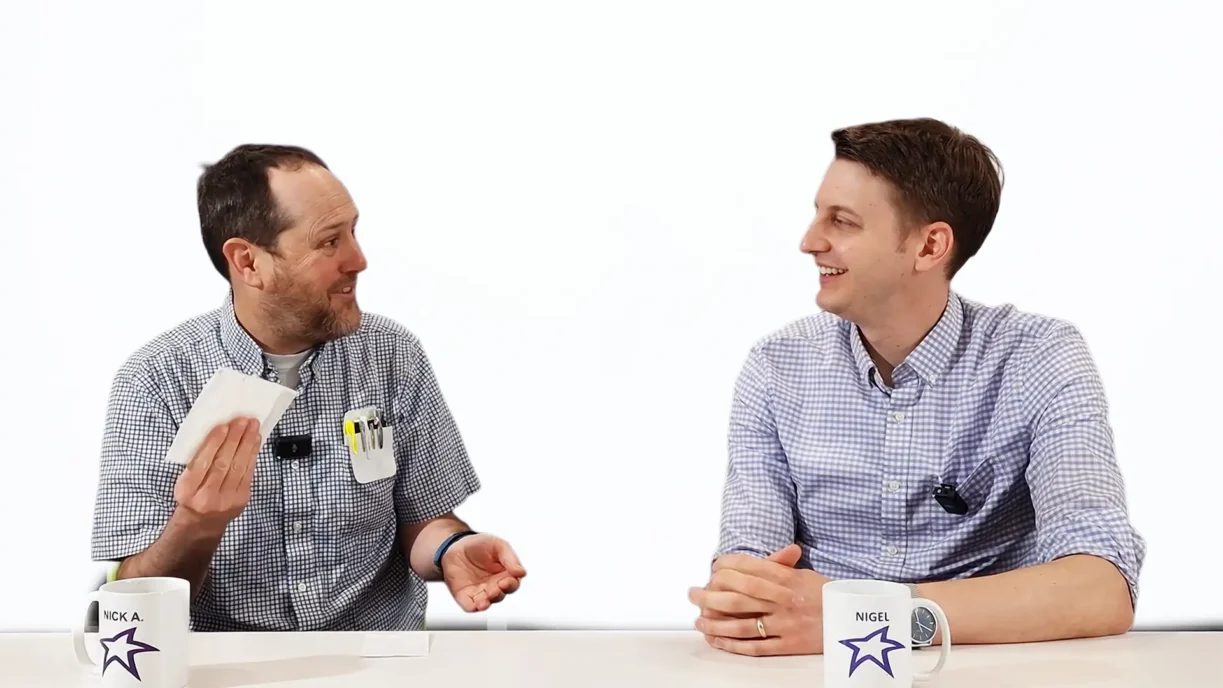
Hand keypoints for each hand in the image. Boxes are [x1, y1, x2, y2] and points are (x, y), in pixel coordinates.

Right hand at [172, 417, 261, 532]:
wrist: (201, 523)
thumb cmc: (191, 494)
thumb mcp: (184, 481)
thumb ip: (196, 462)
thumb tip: (217, 433)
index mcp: (187, 490)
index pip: (201, 463)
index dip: (213, 443)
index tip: (223, 426)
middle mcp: (207, 497)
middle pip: (223, 464)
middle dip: (235, 439)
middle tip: (243, 420)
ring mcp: (226, 500)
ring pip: (238, 467)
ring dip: (247, 444)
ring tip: (253, 426)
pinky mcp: (241, 499)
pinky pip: (248, 473)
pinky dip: (252, 455)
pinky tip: (255, 441)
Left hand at [441, 534, 526, 611]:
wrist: (456, 545)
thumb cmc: (480, 545)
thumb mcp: (497, 545)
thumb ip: (510, 558)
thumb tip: (522, 573)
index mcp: (505, 574)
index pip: (512, 584)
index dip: (511, 584)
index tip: (507, 581)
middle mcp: (494, 586)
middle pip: (500, 595)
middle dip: (498, 594)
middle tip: (494, 590)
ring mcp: (479, 592)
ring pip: (486, 602)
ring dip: (485, 603)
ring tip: (484, 602)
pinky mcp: (465, 596)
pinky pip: (469, 605)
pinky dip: (472, 607)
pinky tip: (475, 605)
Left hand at [688, 544, 828, 655]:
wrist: (854, 622)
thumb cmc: (827, 596)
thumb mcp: (805, 574)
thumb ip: (780, 566)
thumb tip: (757, 556)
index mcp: (788, 579)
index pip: (749, 568)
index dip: (726, 567)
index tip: (712, 567)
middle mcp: (784, 600)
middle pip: (738, 595)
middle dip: (709, 594)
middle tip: (692, 593)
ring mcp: (785, 624)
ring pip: (741, 623)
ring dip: (715, 622)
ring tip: (698, 620)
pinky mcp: (788, 645)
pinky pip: (755, 646)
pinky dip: (732, 644)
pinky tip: (717, 640)